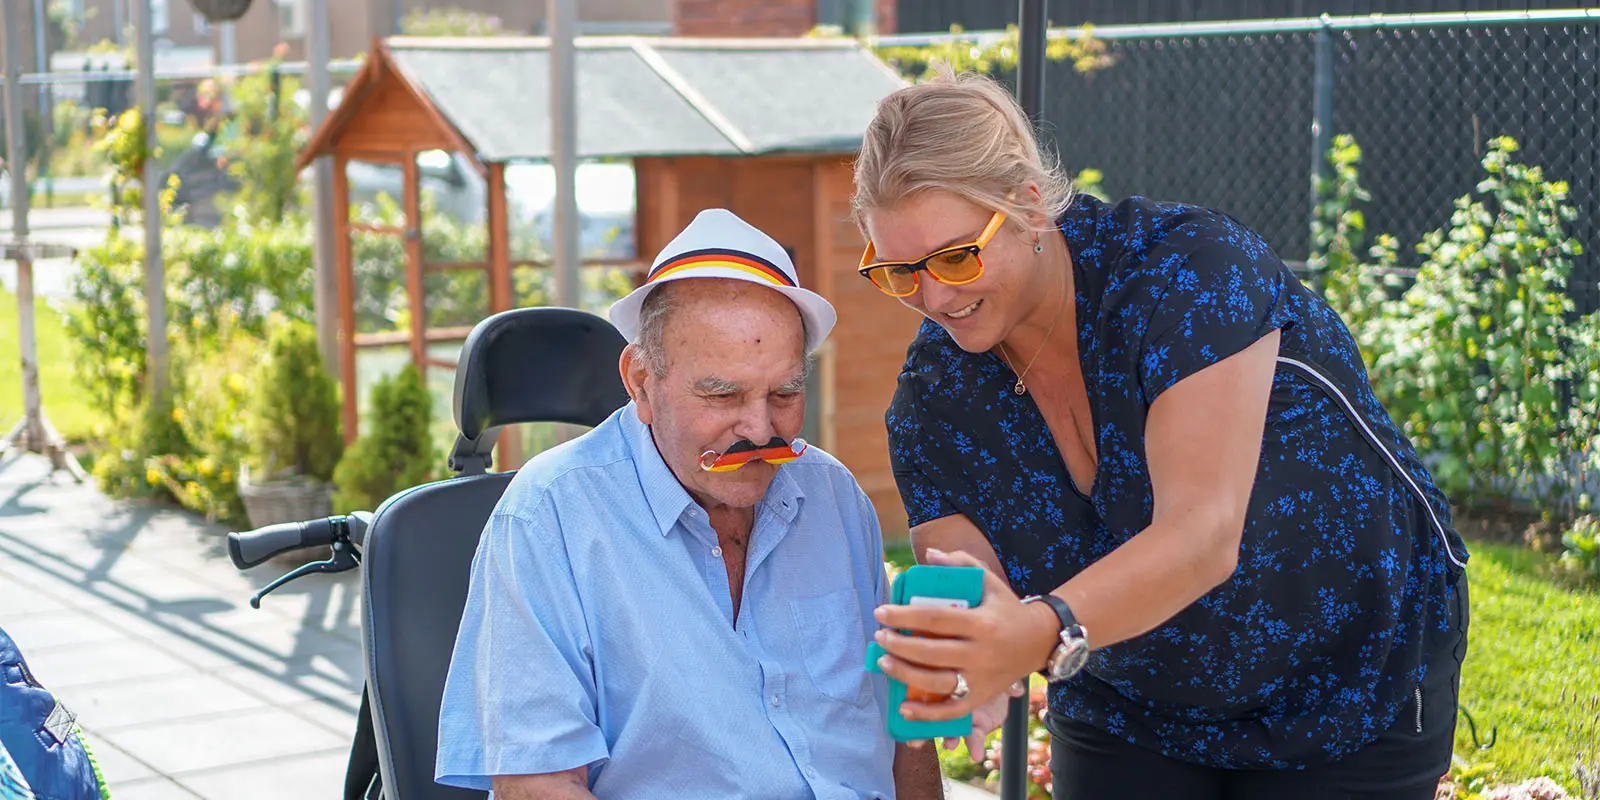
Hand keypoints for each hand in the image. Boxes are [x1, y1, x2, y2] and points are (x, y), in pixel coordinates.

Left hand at [873, 549, 1058, 724]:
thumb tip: (930, 555)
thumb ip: (961, 563)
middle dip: (899, 645)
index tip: (881, 612)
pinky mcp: (982, 697)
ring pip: (938, 683)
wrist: (1041, 640)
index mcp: (982, 623)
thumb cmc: (1007, 607)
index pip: (935, 618)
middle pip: (932, 653)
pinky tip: (903, 707)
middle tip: (879, 637)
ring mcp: (982, 679)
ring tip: (884, 661)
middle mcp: (982, 653)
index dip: (904, 616)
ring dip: (905, 675)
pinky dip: (927, 715)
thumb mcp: (989, 580)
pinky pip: (952, 711)